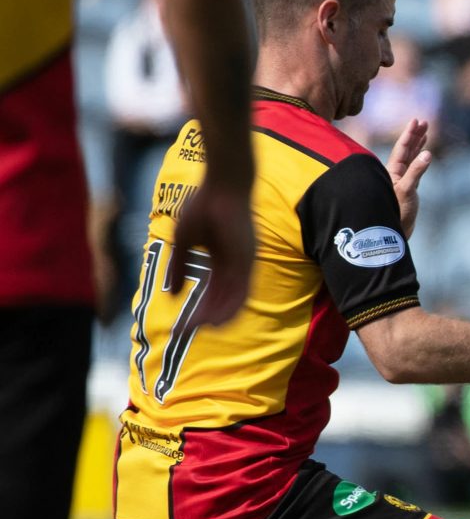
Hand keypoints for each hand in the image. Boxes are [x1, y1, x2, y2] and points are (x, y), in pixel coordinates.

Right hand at [167, 171, 253, 326]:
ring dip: (218, 316)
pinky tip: (218, 320)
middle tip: (184, 332)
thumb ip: (178, 267)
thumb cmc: (203, 206)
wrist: (223, 187)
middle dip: (204, 317)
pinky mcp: (248, 260)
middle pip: (222, 299)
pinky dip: (230, 307)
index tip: (182, 323)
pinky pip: (242, 291)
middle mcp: (235, 265)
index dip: (198, 308)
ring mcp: (243, 264)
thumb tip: (172, 294)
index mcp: (222, 260)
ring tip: (200, 330)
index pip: (211, 291)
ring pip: (233, 299)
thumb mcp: (184, 241)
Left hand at [386, 118, 431, 237]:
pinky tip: (424, 154)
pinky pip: (416, 168)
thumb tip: (428, 154)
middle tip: (424, 122)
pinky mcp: (409, 188)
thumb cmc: (397, 211)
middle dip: (415, 135)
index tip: (416, 120)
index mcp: (393, 170)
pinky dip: (420, 159)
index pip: (402, 147)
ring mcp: (403, 179)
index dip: (409, 134)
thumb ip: (416, 171)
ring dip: (418, 145)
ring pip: (411, 157)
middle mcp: (396, 173)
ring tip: (425, 132)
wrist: (394, 231)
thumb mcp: (407, 190)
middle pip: (407, 149)